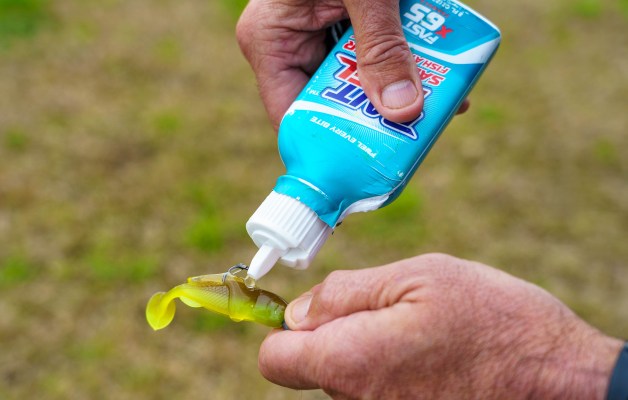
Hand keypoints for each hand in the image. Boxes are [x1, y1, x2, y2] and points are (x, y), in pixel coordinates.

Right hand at [236, 0, 427, 129]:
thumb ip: (381, 46)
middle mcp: (290, 45)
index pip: (292, 118)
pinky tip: (440, 69)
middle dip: (377, 117)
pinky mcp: (342, 21)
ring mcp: (316, 33)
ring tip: (444, 103)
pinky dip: (403, 60)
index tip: (369, 170)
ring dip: (399, 88)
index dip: (328, 147)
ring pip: (358, 80)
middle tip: (421, 133)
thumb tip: (403, 111)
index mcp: (271, 42)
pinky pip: (371, 53)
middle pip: (332, 102)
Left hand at [259, 254, 622, 398]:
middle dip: (335, 335)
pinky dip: (391, 372)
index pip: (276, 358)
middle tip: (387, 309)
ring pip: (348, 381)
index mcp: (350, 361)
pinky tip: (430, 356)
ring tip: (417, 331)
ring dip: (367, 352)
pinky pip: (379, 393)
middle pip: (313, 367)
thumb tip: (299, 309)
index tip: (315, 310)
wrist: (560, 379)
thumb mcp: (417, 275)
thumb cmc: (493, 320)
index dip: (285, 329)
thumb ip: (346, 292)